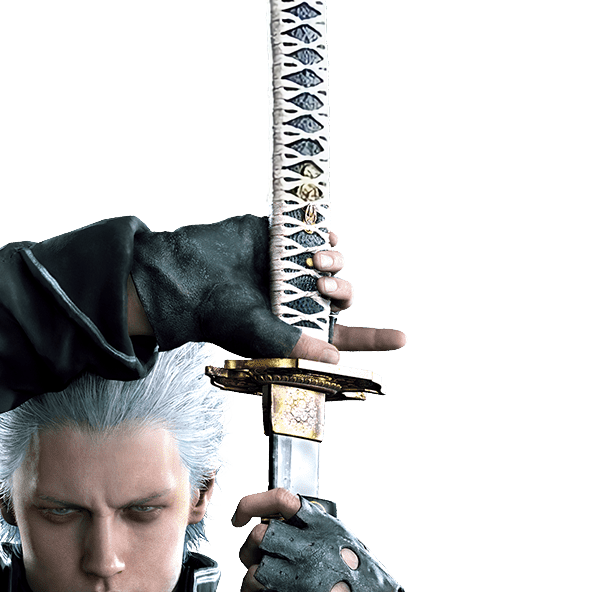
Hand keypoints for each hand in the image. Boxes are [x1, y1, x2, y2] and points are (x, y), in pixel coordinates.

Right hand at [126, 213, 404, 364]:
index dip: (376, 338)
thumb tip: (335, 356)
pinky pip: (322, 235)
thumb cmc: (216, 314)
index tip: (404, 338)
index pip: (344, 339)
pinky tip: (320, 241)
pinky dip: (328, 236)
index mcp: (298, 332)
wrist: (188, 275)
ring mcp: (295, 270)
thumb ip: (296, 345)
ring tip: (316, 262)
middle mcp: (301, 302)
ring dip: (337, 263)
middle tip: (325, 287)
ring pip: (338, 266)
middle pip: (345, 297)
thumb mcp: (259, 336)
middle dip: (345, 291)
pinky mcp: (286, 240)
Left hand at [232, 488, 417, 591]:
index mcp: (325, 528)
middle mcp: (313, 551)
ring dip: (254, 585)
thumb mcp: (346, 541)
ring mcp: (304, 584)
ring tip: (269, 591)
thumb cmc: (366, 583)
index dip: (250, 505)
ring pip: (254, 575)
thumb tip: (274, 524)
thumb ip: (313, 529)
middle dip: (253, 551)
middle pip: (258, 538)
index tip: (239, 517)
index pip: (279, 501)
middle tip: (259, 561)